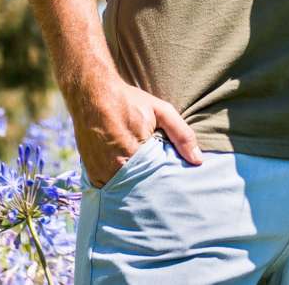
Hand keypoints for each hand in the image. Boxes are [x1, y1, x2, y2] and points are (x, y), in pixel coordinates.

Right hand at [67, 69, 200, 185]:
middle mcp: (112, 168)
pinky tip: (127, 179)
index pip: (154, 184)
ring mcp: (98, 172)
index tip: (172, 189)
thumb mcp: (160, 111)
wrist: (91, 93)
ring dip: (132, 189)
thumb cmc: (128, 101)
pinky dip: (117, 184)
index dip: (163, 186)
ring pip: (121, 191)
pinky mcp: (90, 172)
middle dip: (149, 192)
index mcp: (133, 156)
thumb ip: (181, 134)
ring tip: (145, 190)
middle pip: (137, 191)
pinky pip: (107, 187)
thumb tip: (198, 160)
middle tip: (162, 196)